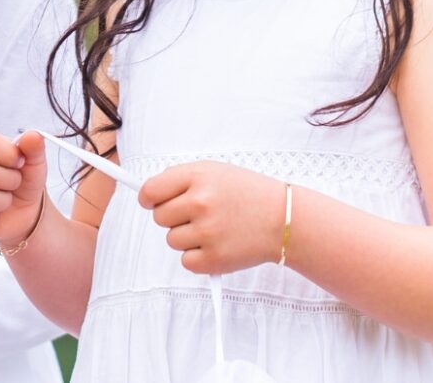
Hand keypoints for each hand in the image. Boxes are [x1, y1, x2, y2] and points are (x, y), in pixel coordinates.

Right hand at [0, 128, 47, 242]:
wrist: (23, 209)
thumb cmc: (23, 178)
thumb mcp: (33, 161)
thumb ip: (34, 146)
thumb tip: (33, 136)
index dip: (10, 155)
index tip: (19, 162)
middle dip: (10, 181)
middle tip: (13, 183)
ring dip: (4, 202)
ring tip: (3, 198)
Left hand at [135, 161, 286, 275]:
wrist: (285, 220)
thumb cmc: (248, 194)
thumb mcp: (215, 172)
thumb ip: (180, 179)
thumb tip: (147, 194)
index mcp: (198, 177)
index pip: (151, 191)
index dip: (148, 198)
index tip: (151, 202)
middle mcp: (200, 203)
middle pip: (159, 217)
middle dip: (173, 217)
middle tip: (199, 215)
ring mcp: (207, 232)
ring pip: (172, 240)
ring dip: (187, 237)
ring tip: (215, 228)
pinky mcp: (214, 259)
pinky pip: (185, 261)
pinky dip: (198, 257)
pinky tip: (218, 244)